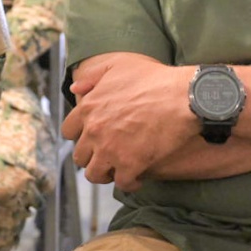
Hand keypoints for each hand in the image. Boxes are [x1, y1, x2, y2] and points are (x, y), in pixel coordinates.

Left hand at [64, 53, 197, 191]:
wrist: (182, 96)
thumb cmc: (153, 79)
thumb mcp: (118, 66)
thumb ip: (92, 77)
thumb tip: (75, 89)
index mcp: (88, 108)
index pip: (68, 131)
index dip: (80, 136)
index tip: (92, 138)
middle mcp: (94, 131)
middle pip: (80, 156)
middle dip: (92, 156)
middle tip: (107, 155)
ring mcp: (110, 150)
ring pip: (95, 174)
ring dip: (106, 173)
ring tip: (119, 169)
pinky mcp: (130, 165)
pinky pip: (122, 183)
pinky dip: (130, 182)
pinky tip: (138, 177)